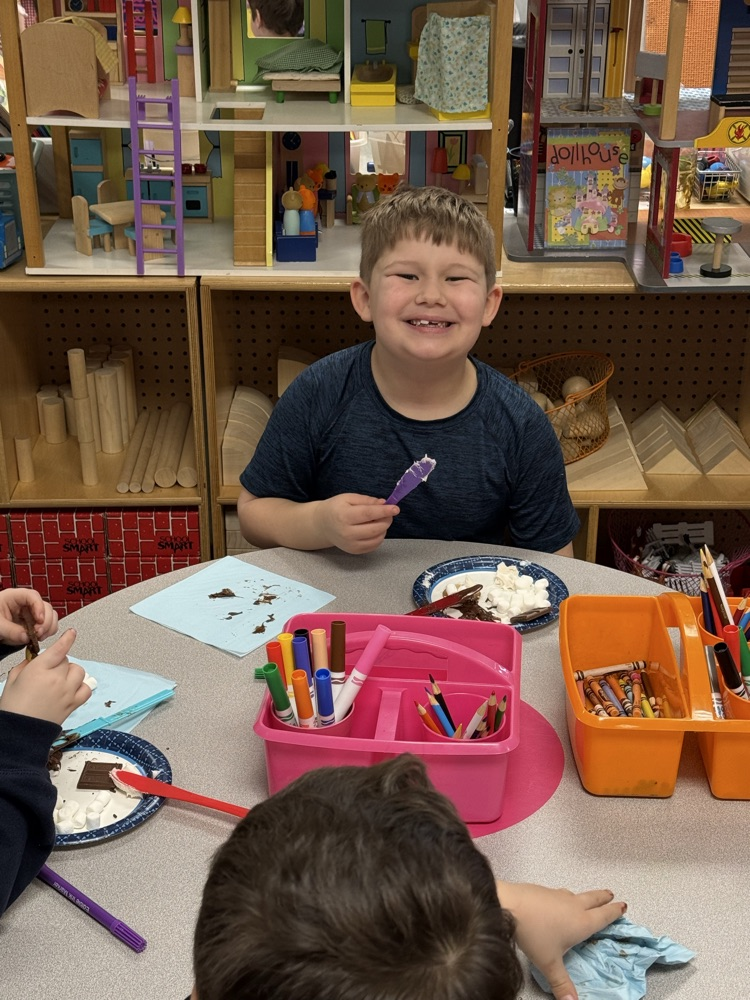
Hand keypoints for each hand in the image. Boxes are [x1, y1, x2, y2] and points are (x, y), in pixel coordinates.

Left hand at [0, 588, 58, 645]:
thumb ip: (10, 631)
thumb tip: (26, 637)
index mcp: (15, 597)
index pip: (33, 596)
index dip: (39, 607)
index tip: (39, 620)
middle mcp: (27, 604)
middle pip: (46, 607)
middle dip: (45, 621)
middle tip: (38, 633)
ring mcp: (32, 613)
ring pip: (50, 616)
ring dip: (48, 627)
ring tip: (39, 637)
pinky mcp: (34, 623)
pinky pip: (48, 626)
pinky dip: (47, 632)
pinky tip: (38, 638)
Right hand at [0, 629, 90, 725]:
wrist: (20, 732)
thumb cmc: (13, 707)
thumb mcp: (13, 680)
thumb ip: (26, 665)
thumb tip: (34, 660)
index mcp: (40, 669)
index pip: (60, 649)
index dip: (67, 638)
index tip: (72, 633)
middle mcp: (57, 678)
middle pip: (67, 661)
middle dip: (59, 664)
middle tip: (48, 673)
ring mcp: (67, 691)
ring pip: (79, 672)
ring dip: (71, 673)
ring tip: (60, 681)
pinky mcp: (73, 704)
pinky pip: (86, 689)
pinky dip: (82, 687)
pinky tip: (72, 690)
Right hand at [317, 494, 397, 554]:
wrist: (322, 525)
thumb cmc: (336, 508)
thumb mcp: (348, 498)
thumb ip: (366, 500)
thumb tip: (383, 503)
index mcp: (344, 516)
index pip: (368, 514)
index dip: (384, 511)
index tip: (396, 508)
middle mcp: (347, 533)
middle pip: (375, 528)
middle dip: (386, 519)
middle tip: (388, 512)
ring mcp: (351, 544)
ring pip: (377, 538)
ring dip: (383, 528)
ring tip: (377, 520)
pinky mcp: (354, 551)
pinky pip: (374, 545)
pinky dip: (379, 536)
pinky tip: (373, 529)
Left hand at [497, 880, 625, 999]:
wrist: (508, 904)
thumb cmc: (534, 933)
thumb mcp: (549, 963)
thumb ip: (562, 984)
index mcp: (581, 922)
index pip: (603, 916)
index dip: (614, 912)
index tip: (623, 906)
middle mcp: (572, 906)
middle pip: (593, 899)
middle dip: (603, 898)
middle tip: (611, 895)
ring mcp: (557, 896)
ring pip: (576, 894)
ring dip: (585, 896)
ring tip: (587, 898)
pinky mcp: (542, 890)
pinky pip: (560, 893)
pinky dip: (566, 896)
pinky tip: (558, 901)